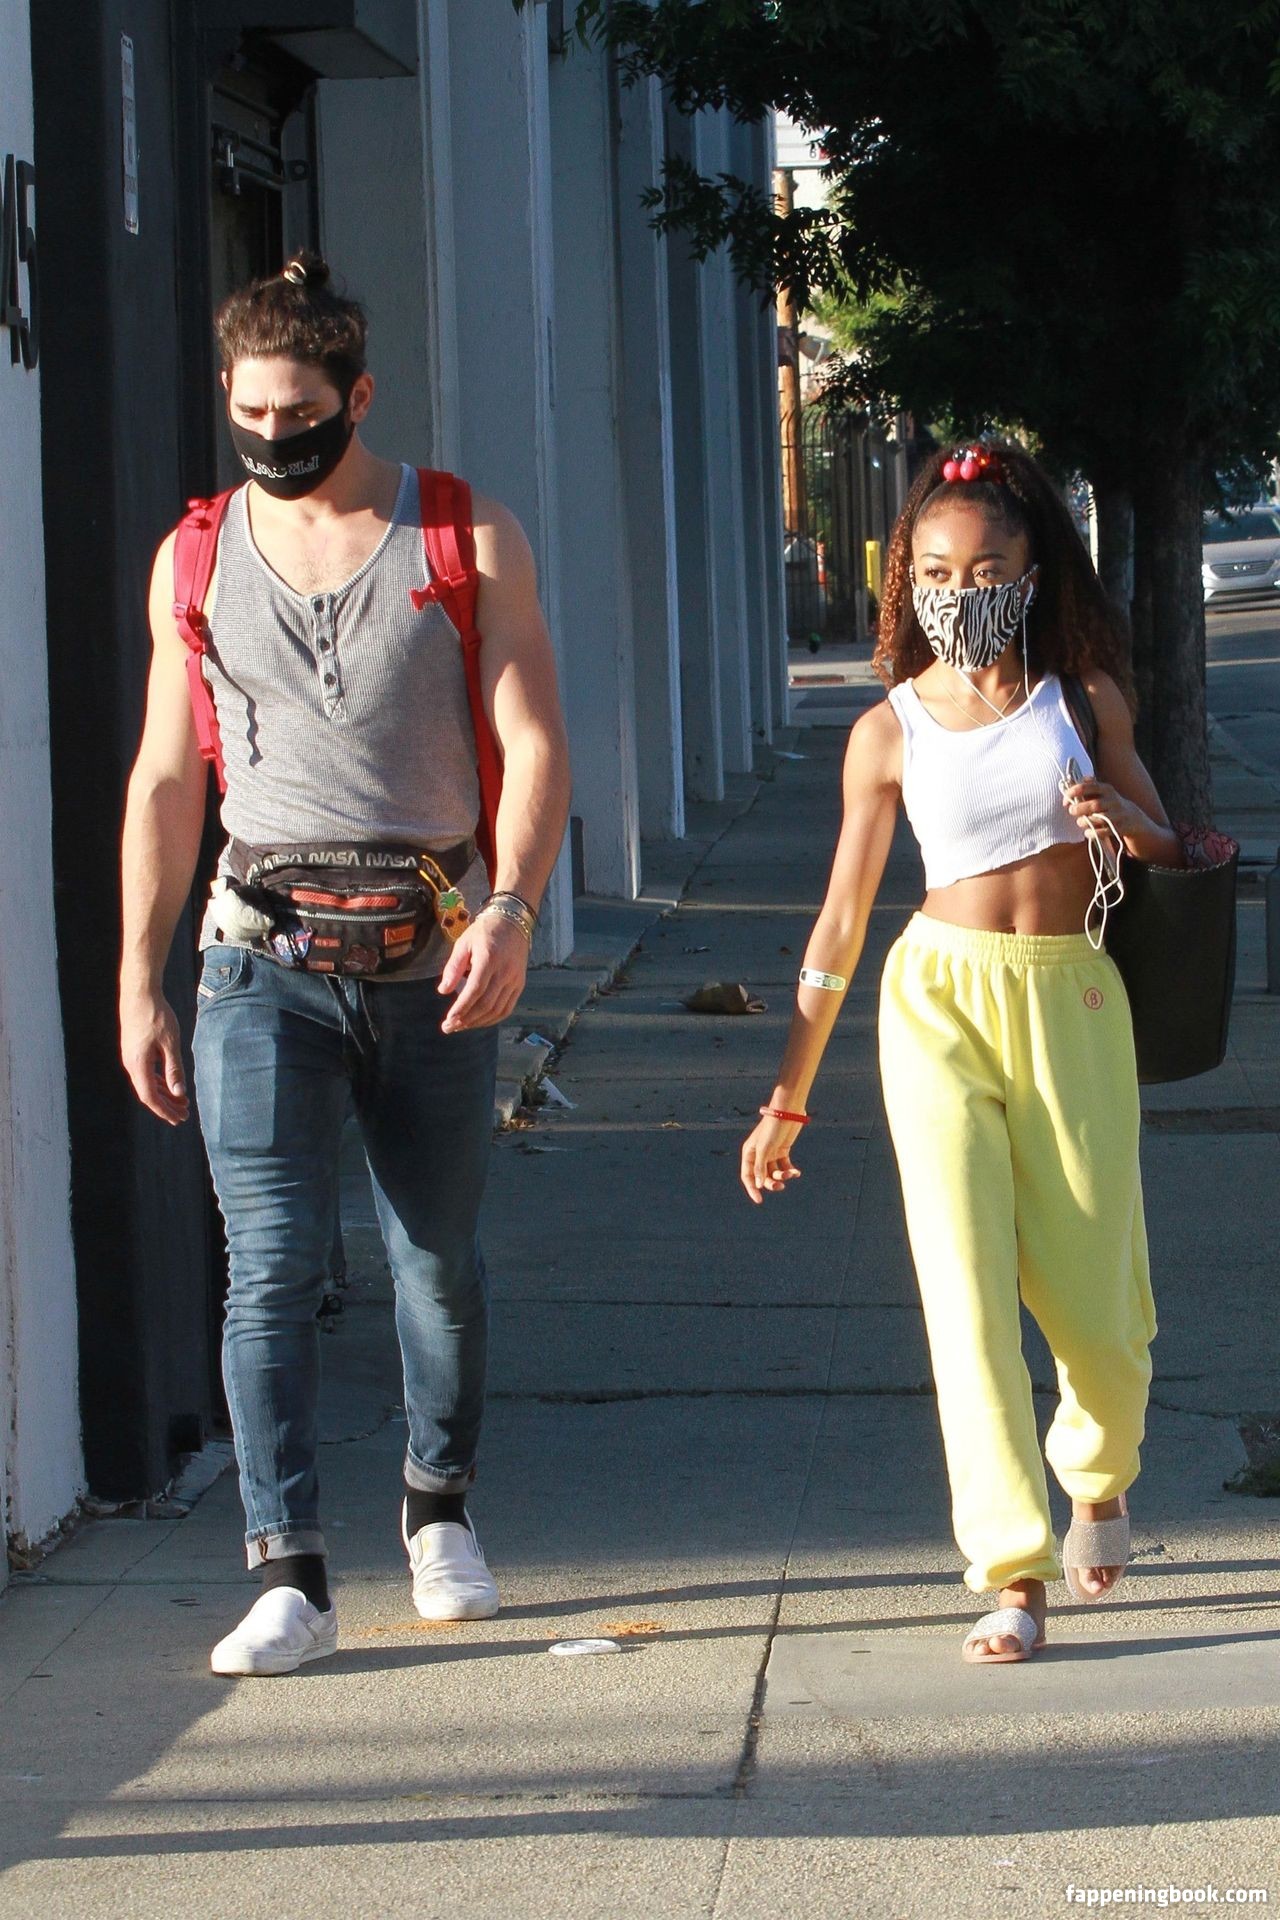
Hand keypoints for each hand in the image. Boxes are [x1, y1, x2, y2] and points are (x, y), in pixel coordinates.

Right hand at [120, 990, 188, 1124]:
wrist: (139, 993)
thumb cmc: (156, 1015)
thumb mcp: (170, 1043)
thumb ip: (174, 1069)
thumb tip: (179, 1093)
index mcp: (138, 1065)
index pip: (150, 1097)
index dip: (165, 1110)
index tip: (179, 1119)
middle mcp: (131, 1064)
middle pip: (148, 1093)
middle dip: (166, 1106)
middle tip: (184, 1115)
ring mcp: (131, 1057)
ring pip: (147, 1083)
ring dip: (164, 1093)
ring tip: (182, 1100)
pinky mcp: (134, 1050)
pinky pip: (146, 1072)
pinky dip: (159, 1081)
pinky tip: (170, 1084)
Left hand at [438, 910, 529, 1032]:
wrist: (512, 922)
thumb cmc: (484, 932)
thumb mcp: (463, 943)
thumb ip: (453, 967)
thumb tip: (443, 991)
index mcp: (489, 959)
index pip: (475, 990)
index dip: (461, 1008)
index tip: (448, 1019)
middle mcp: (504, 972)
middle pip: (486, 1004)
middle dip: (466, 1020)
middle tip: (449, 1027)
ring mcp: (515, 980)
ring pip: (497, 1009)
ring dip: (478, 1022)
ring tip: (461, 1026)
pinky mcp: (520, 984)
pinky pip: (507, 1008)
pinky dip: (493, 1019)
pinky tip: (479, 1022)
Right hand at [740, 1114, 804, 1206]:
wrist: (788, 1112)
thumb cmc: (773, 1128)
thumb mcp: (765, 1149)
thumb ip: (760, 1168)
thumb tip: (758, 1185)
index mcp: (749, 1153)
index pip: (747, 1175)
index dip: (752, 1188)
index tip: (759, 1200)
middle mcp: (758, 1154)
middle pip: (762, 1176)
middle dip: (771, 1183)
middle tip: (780, 1186)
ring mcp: (771, 1153)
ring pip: (774, 1172)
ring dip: (782, 1176)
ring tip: (791, 1174)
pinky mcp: (782, 1151)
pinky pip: (784, 1166)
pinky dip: (790, 1171)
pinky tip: (796, 1172)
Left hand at [1063, 777, 1144, 843]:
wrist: (1134, 819)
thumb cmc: (1111, 805)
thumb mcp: (1102, 793)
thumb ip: (1087, 787)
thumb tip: (1068, 784)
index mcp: (1107, 789)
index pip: (1089, 787)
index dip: (1074, 792)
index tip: (1065, 799)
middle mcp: (1114, 801)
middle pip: (1095, 805)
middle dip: (1080, 808)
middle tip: (1072, 810)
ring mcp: (1118, 815)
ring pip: (1100, 819)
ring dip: (1086, 821)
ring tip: (1080, 822)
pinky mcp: (1121, 828)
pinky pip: (1105, 831)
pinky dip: (1094, 833)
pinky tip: (1087, 833)